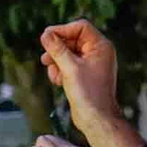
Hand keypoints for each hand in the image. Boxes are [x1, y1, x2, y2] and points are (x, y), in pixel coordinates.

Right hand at [38, 20, 142, 146]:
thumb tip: (45, 34)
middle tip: (45, 58)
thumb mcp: (69, 68)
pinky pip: (68, 64)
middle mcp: (98, 52)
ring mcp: (91, 64)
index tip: (46, 37)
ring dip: (56, 61)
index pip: (80, 27)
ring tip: (53, 74)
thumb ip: (57, 49)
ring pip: (67, 53)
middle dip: (57, 49)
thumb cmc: (88, 93)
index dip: (62, 30)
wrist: (96, 118)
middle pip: (72, 40)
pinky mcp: (84, 74)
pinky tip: (57, 81)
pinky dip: (60, 70)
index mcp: (101, 46)